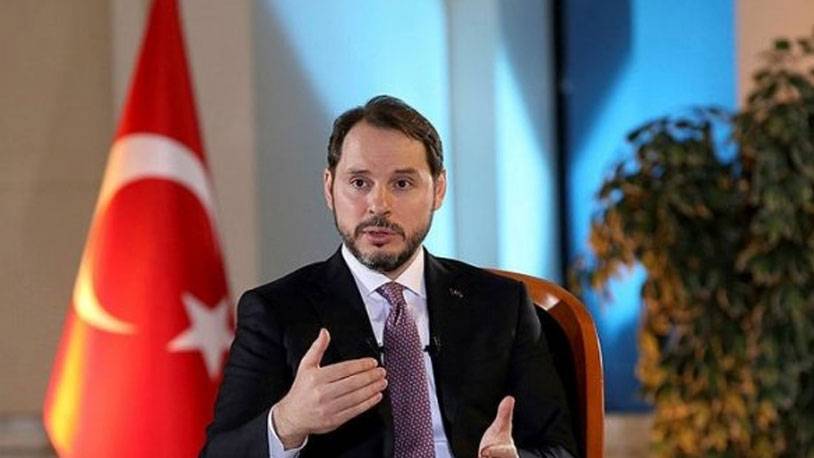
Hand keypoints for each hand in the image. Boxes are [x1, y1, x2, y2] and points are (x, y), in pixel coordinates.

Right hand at [272, 329, 386, 448]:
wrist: (293, 416)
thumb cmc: (301, 390)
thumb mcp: (306, 366)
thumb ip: (317, 348)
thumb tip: (324, 333)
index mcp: (316, 378)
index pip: (344, 369)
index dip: (361, 365)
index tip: (372, 363)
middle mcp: (322, 393)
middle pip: (352, 383)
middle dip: (370, 376)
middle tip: (381, 372)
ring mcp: (328, 408)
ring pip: (356, 397)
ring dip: (372, 389)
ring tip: (382, 382)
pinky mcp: (334, 420)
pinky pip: (355, 410)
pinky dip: (368, 403)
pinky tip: (376, 396)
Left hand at [478, 396, 518, 457]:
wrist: (494, 454)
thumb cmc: (498, 441)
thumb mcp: (501, 427)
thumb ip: (505, 414)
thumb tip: (509, 398)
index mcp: (508, 453)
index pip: (507, 454)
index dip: (496, 452)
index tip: (484, 451)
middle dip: (489, 457)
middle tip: (481, 454)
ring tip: (479, 456)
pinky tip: (477, 457)